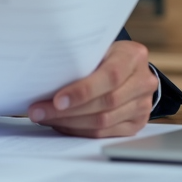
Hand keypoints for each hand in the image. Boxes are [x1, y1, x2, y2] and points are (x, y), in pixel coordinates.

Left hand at [28, 40, 156, 137]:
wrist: (130, 67)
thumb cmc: (106, 54)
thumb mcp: (98, 48)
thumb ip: (81, 59)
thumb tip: (45, 76)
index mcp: (133, 56)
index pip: (110, 76)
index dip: (83, 90)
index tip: (57, 99)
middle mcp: (143, 82)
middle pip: (104, 103)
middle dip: (67, 111)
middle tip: (39, 111)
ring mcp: (142, 105)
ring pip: (103, 121)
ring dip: (69, 122)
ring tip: (45, 118)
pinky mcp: (136, 124)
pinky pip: (104, 133)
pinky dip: (79, 130)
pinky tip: (61, 124)